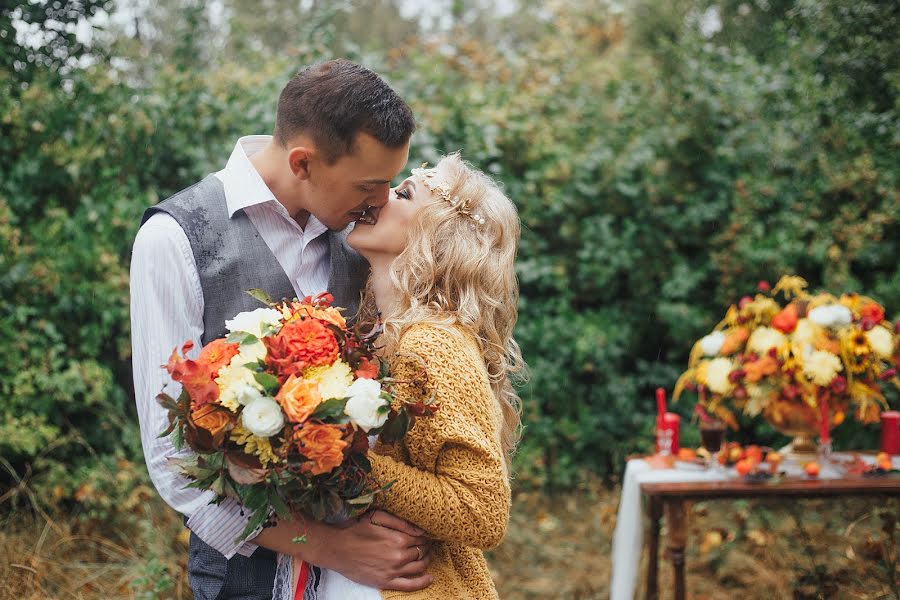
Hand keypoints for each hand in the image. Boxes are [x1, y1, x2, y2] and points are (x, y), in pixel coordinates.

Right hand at [314, 510, 433, 590]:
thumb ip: (401, 522)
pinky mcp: (385, 582)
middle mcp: (398, 556)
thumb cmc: (355, 528)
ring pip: (419, 567)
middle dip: (426, 546)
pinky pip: (409, 585)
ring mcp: (392, 571)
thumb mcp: (377, 516)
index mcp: (397, 538)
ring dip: (426, 560)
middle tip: (426, 543)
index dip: (424, 535)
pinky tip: (429, 578)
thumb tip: (421, 529)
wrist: (335, 548)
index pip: (420, 537)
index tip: (425, 534)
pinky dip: (422, 582)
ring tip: (426, 555)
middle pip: (421, 551)